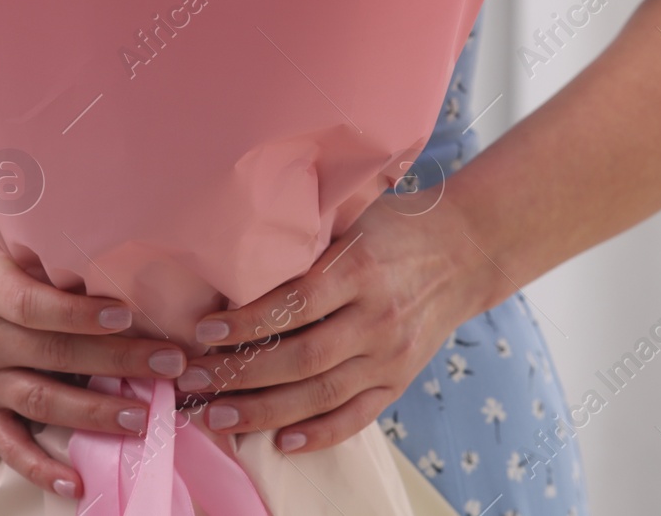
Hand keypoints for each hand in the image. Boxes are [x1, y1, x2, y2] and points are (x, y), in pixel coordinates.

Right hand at [0, 218, 188, 497]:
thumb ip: (38, 254)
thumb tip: (107, 252)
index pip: (37, 305)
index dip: (82, 313)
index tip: (128, 315)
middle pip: (54, 354)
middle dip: (118, 361)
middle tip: (170, 365)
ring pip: (40, 400)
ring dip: (93, 412)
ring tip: (141, 416)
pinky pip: (7, 444)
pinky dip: (40, 467)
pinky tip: (76, 480)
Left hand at [176, 196, 501, 452]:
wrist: (465, 250)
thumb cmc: (392, 226)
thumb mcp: (351, 217)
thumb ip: (303, 240)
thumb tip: (231, 259)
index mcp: (361, 268)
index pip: (296, 303)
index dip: (248, 322)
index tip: (204, 332)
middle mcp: (378, 316)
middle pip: (303, 357)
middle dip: (242, 375)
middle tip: (194, 382)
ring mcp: (392, 354)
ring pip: (323, 394)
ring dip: (266, 411)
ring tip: (218, 418)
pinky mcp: (401, 380)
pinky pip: (358, 416)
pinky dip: (320, 434)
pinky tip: (280, 442)